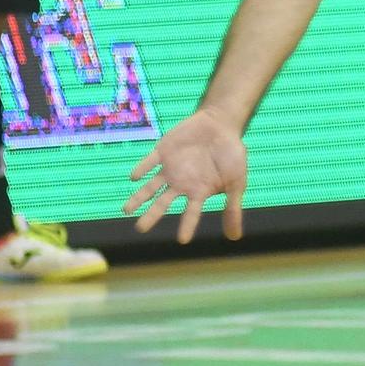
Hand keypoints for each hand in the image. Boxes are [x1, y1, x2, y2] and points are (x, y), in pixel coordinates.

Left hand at [125, 108, 249, 242]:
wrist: (220, 125)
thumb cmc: (231, 154)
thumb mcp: (237, 182)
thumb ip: (233, 207)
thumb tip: (234, 237)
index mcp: (199, 191)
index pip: (192, 212)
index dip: (187, 225)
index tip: (183, 240)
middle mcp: (181, 183)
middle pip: (163, 202)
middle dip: (151, 215)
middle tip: (140, 229)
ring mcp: (170, 168)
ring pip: (151, 186)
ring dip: (139, 197)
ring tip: (127, 210)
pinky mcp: (163, 151)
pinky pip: (150, 162)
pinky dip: (142, 168)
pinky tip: (135, 177)